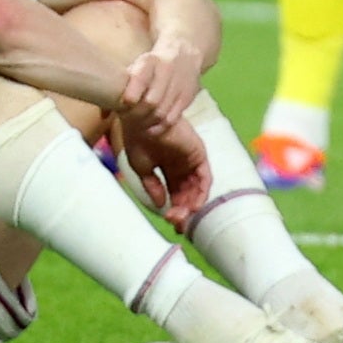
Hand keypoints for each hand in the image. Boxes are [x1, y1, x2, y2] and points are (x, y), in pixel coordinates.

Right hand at [114, 111, 210, 228]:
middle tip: (177, 224)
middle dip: (183, 211)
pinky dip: (202, 193)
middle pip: (188, 194)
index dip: (175, 209)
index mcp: (167, 167)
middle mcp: (181, 165)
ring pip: (197, 189)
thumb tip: (160, 205)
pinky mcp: (199, 154)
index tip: (171, 223)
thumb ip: (152, 186)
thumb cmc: (137, 138)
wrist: (141, 118)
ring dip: (191, 205)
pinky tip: (193, 206)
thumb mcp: (142, 167)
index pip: (176, 193)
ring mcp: (191, 160)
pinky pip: (205, 178)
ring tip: (182, 217)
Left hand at [116, 36, 203, 131]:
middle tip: (128, 121)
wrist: (184, 53)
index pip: (141, 77)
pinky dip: (160, 128)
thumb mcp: (136, 67)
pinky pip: (172, 119)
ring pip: (162, 113)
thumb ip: (119, 87)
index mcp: (150, 61)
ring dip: (148, 124)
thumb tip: (103, 115)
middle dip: (137, 115)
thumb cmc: (151, 65)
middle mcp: (166, 71)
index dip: (133, 92)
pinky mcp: (187, 97)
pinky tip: (151, 128)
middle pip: (152, 101)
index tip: (125, 103)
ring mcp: (178, 85)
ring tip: (138, 127)